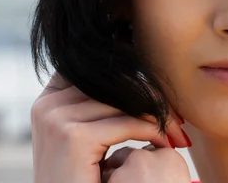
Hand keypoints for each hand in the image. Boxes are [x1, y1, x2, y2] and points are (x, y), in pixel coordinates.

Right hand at [31, 73, 190, 182]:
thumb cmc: (85, 180)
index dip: (132, 74)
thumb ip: (99, 104)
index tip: (161, 91)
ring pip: (126, 102)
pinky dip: (155, 133)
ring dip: (160, 118)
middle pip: (114, 83)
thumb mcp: (87, 135)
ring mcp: (57, 119)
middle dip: (153, 99)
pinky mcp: (72, 137)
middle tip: (179, 119)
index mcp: (49, 99)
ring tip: (178, 135)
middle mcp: (48, 104)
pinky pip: (129, 124)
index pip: (97, 69)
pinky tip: (166, 146)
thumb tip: (129, 56)